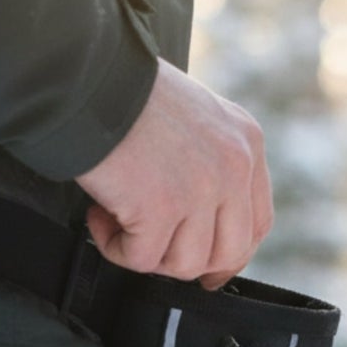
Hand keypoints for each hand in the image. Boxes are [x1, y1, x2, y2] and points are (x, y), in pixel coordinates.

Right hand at [75, 58, 272, 288]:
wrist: (88, 76)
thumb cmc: (127, 91)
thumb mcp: (196, 117)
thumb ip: (212, 162)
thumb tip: (205, 222)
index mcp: (246, 142)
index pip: (259, 222)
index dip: (231, 254)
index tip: (210, 270)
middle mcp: (234, 166)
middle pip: (229, 252)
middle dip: (186, 262)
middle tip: (151, 248)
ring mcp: (201, 188)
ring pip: (185, 263)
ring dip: (147, 252)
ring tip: (118, 219)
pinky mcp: (161, 207)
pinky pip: (141, 258)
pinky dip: (114, 246)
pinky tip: (100, 216)